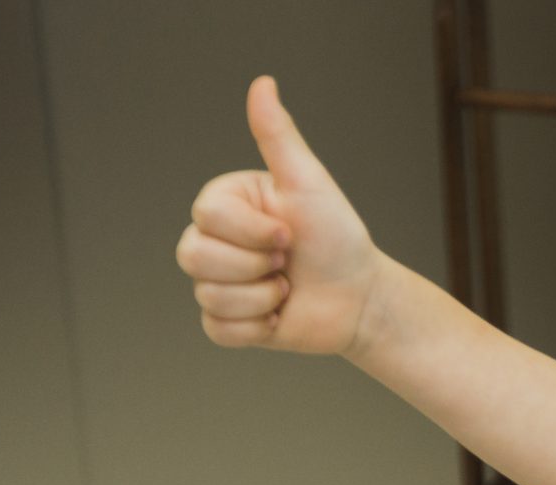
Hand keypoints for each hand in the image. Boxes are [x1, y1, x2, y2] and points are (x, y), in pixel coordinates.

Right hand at [177, 75, 381, 355]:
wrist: (361, 297)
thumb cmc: (338, 236)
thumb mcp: (309, 183)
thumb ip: (278, 137)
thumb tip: (263, 82)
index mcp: (225, 204)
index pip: (205, 218)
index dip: (251, 234)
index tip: (289, 234)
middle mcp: (214, 240)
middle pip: (193, 257)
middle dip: (254, 267)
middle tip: (288, 263)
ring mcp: (219, 282)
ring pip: (208, 296)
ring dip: (261, 299)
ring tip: (288, 289)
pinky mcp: (229, 322)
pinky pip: (217, 330)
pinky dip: (255, 329)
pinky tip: (279, 315)